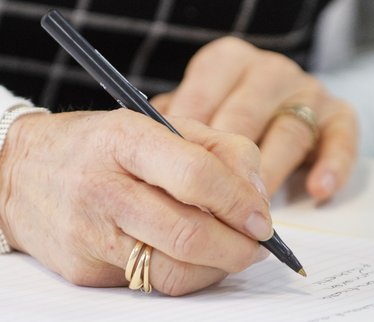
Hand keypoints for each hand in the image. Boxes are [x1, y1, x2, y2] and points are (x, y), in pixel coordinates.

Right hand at [0, 109, 270, 294]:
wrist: (25, 172)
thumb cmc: (103, 146)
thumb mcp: (160, 126)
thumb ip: (220, 150)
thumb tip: (258, 198)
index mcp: (126, 139)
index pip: (195, 175)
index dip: (239, 202)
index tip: (263, 220)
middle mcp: (104, 188)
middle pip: (188, 234)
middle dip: (238, 249)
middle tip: (259, 246)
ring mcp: (90, 234)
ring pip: (173, 271)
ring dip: (218, 269)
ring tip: (233, 253)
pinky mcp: (84, 269)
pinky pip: (151, 284)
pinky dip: (188, 276)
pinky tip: (197, 259)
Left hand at [151, 37, 357, 200]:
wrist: (281, 105)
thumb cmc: (226, 114)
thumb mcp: (196, 111)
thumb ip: (176, 127)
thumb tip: (154, 159)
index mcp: (226, 62)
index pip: (203, 98)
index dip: (191, 145)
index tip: (178, 185)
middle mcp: (268, 70)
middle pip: (245, 117)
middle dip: (228, 169)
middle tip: (214, 211)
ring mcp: (306, 89)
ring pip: (288, 131)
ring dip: (273, 174)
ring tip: (256, 214)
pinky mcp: (339, 112)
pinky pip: (341, 137)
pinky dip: (333, 164)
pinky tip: (319, 190)